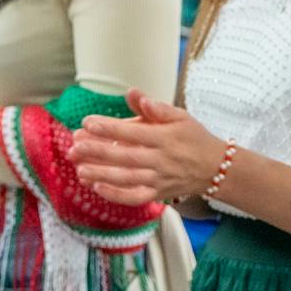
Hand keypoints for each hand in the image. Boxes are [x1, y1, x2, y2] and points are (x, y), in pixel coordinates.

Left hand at [70, 89, 226, 205]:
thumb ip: (155, 107)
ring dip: (101, 174)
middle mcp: (162, 159)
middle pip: (125, 156)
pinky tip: (97, 188)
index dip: (110, 127)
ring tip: (79, 168)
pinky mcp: (157, 194)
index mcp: (166, 137)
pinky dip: (115, 195)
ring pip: (126, 178)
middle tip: (75, 146)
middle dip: (98, 151)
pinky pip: (134, 197)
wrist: (214, 167)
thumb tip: (134, 93)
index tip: (88, 122)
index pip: (134, 132)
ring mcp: (159, 178)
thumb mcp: (181, 117)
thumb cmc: (194, 139)